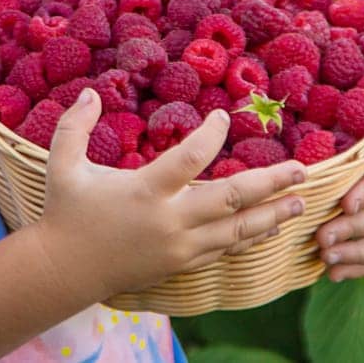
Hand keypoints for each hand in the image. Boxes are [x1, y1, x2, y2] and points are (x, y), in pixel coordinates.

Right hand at [33, 91, 310, 300]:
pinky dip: (249, 238)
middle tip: (301, 170)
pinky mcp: (181, 264)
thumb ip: (74, 127)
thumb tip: (89, 92)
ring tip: (299, 201)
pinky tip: (269, 226)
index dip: (211, 135)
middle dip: (270, 184)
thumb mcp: (62, 165)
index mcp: (144, 191)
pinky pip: (224, 250)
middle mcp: (169, 221)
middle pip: (230, 199)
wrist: (65, 270)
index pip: (190, 158)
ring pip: (236, 231)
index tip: (224, 117)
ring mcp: (179, 247)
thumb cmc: (66, 212)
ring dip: (271, 214)